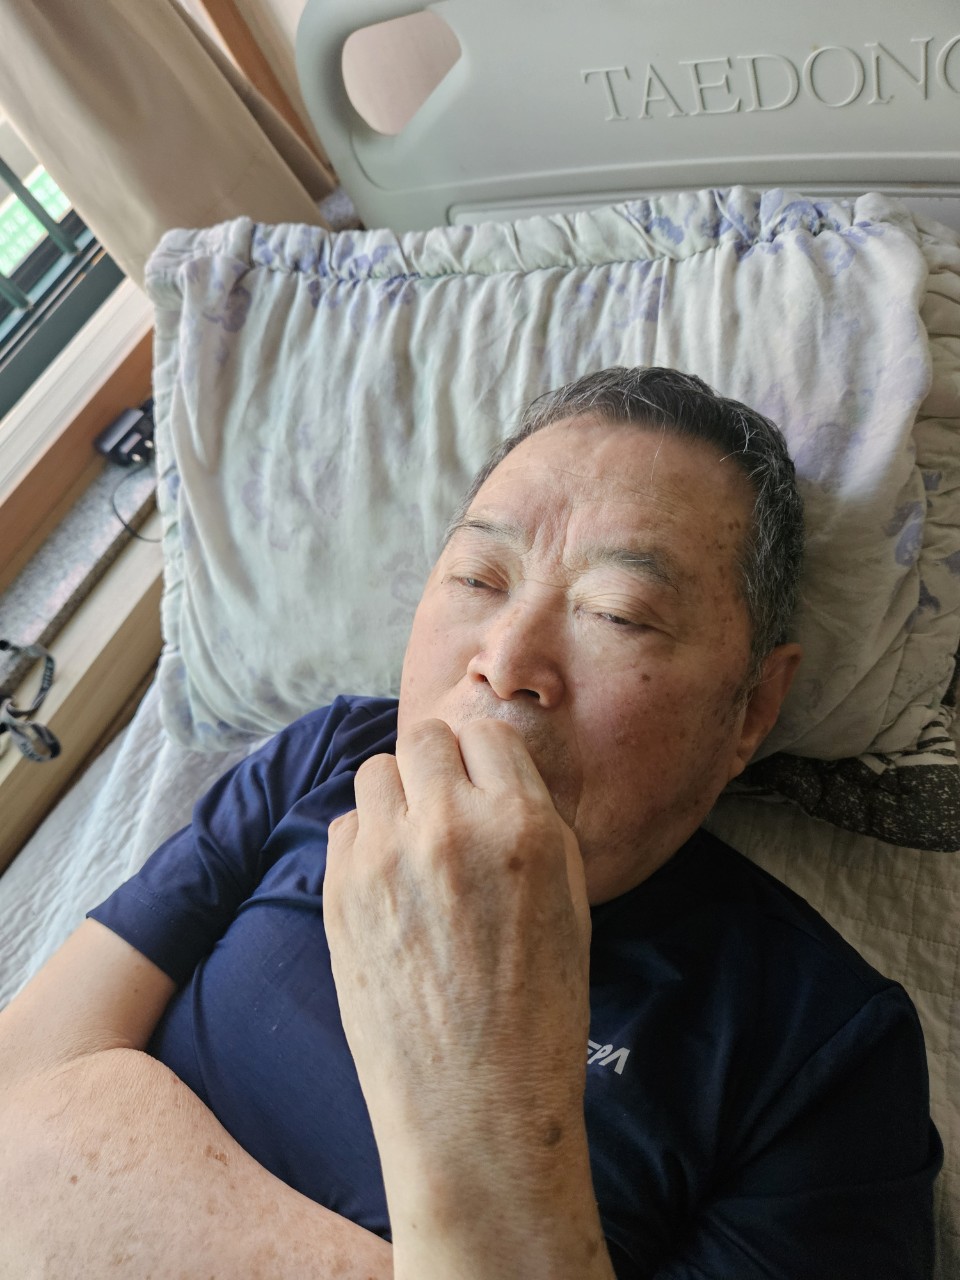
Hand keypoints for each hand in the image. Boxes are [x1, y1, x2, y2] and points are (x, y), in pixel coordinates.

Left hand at [324, 717, 607, 1277]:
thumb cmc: (538, 1012)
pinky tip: (387, 887)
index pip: (486, 733)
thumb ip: (528, 824)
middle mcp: (450, 827)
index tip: (482, 781)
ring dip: (394, 797)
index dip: (484, 757)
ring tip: (413, 846)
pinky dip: (364, 843)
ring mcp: (386, 859)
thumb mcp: (568, 902)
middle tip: (445, 808)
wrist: (475, 1108)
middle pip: (424, 739)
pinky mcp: (338, 893)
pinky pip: (344, 827)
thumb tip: (491, 774)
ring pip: (375, 772)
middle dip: (436, 766)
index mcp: (522, 826)